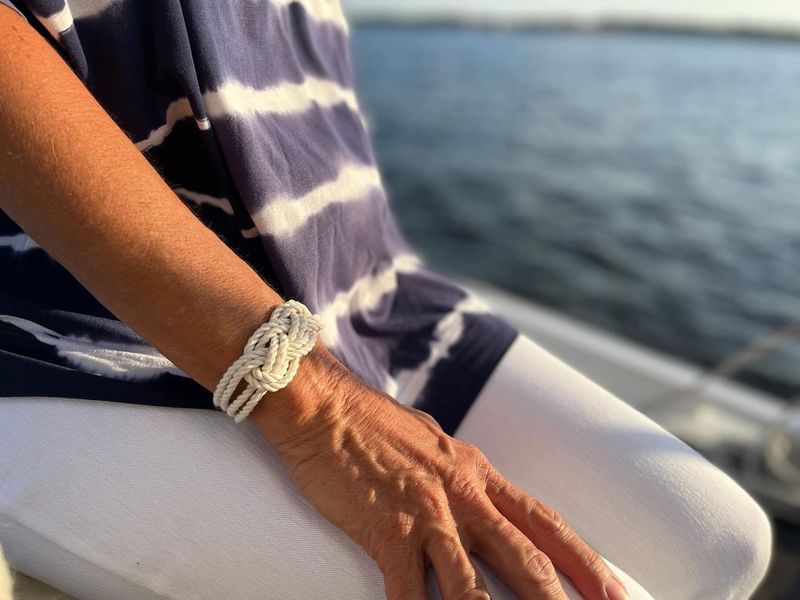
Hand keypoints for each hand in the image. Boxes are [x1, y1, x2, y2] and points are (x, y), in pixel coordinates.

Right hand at [263, 371, 629, 599]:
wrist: (326, 406)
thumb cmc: (374, 425)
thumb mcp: (435, 444)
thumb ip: (460, 473)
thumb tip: (477, 493)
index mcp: (477, 473)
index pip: (543, 521)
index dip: (582, 559)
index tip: (612, 590)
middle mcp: (461, 494)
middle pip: (524, 555)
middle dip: (559, 597)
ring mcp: (425, 513)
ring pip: (472, 582)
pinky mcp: (386, 531)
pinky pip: (408, 592)